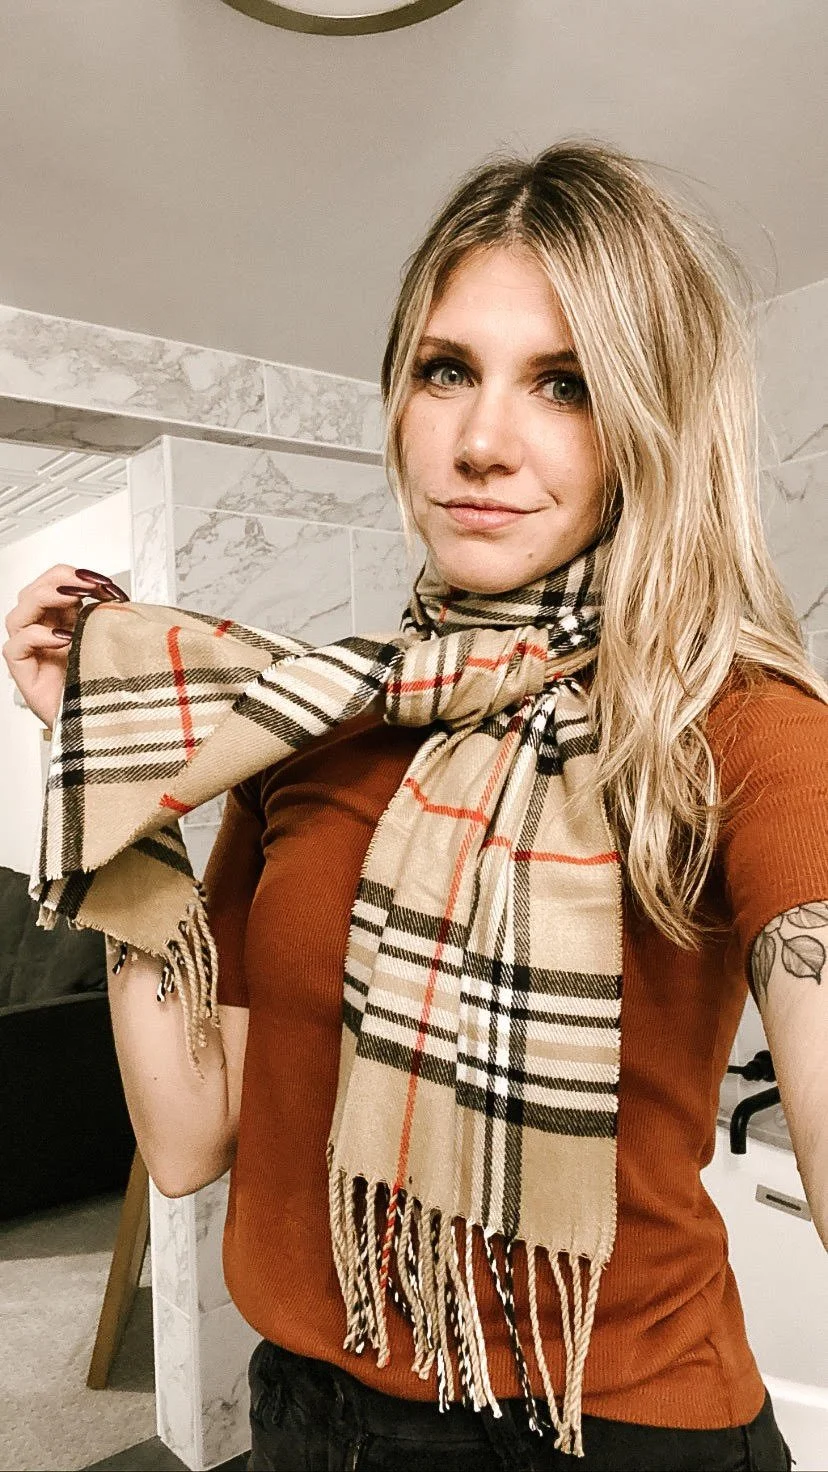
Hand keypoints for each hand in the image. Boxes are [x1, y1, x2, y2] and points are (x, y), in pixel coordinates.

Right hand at [3, 566, 127, 728]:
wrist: (102, 729)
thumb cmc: (108, 689)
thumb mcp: (114, 646)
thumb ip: (111, 621)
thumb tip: (120, 597)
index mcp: (64, 622)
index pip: (56, 586)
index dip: (75, 577)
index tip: (104, 583)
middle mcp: (44, 633)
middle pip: (34, 592)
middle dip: (59, 580)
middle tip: (87, 584)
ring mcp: (32, 653)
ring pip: (18, 613)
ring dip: (45, 598)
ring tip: (72, 600)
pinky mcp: (24, 673)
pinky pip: (16, 645)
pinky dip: (36, 635)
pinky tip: (62, 638)